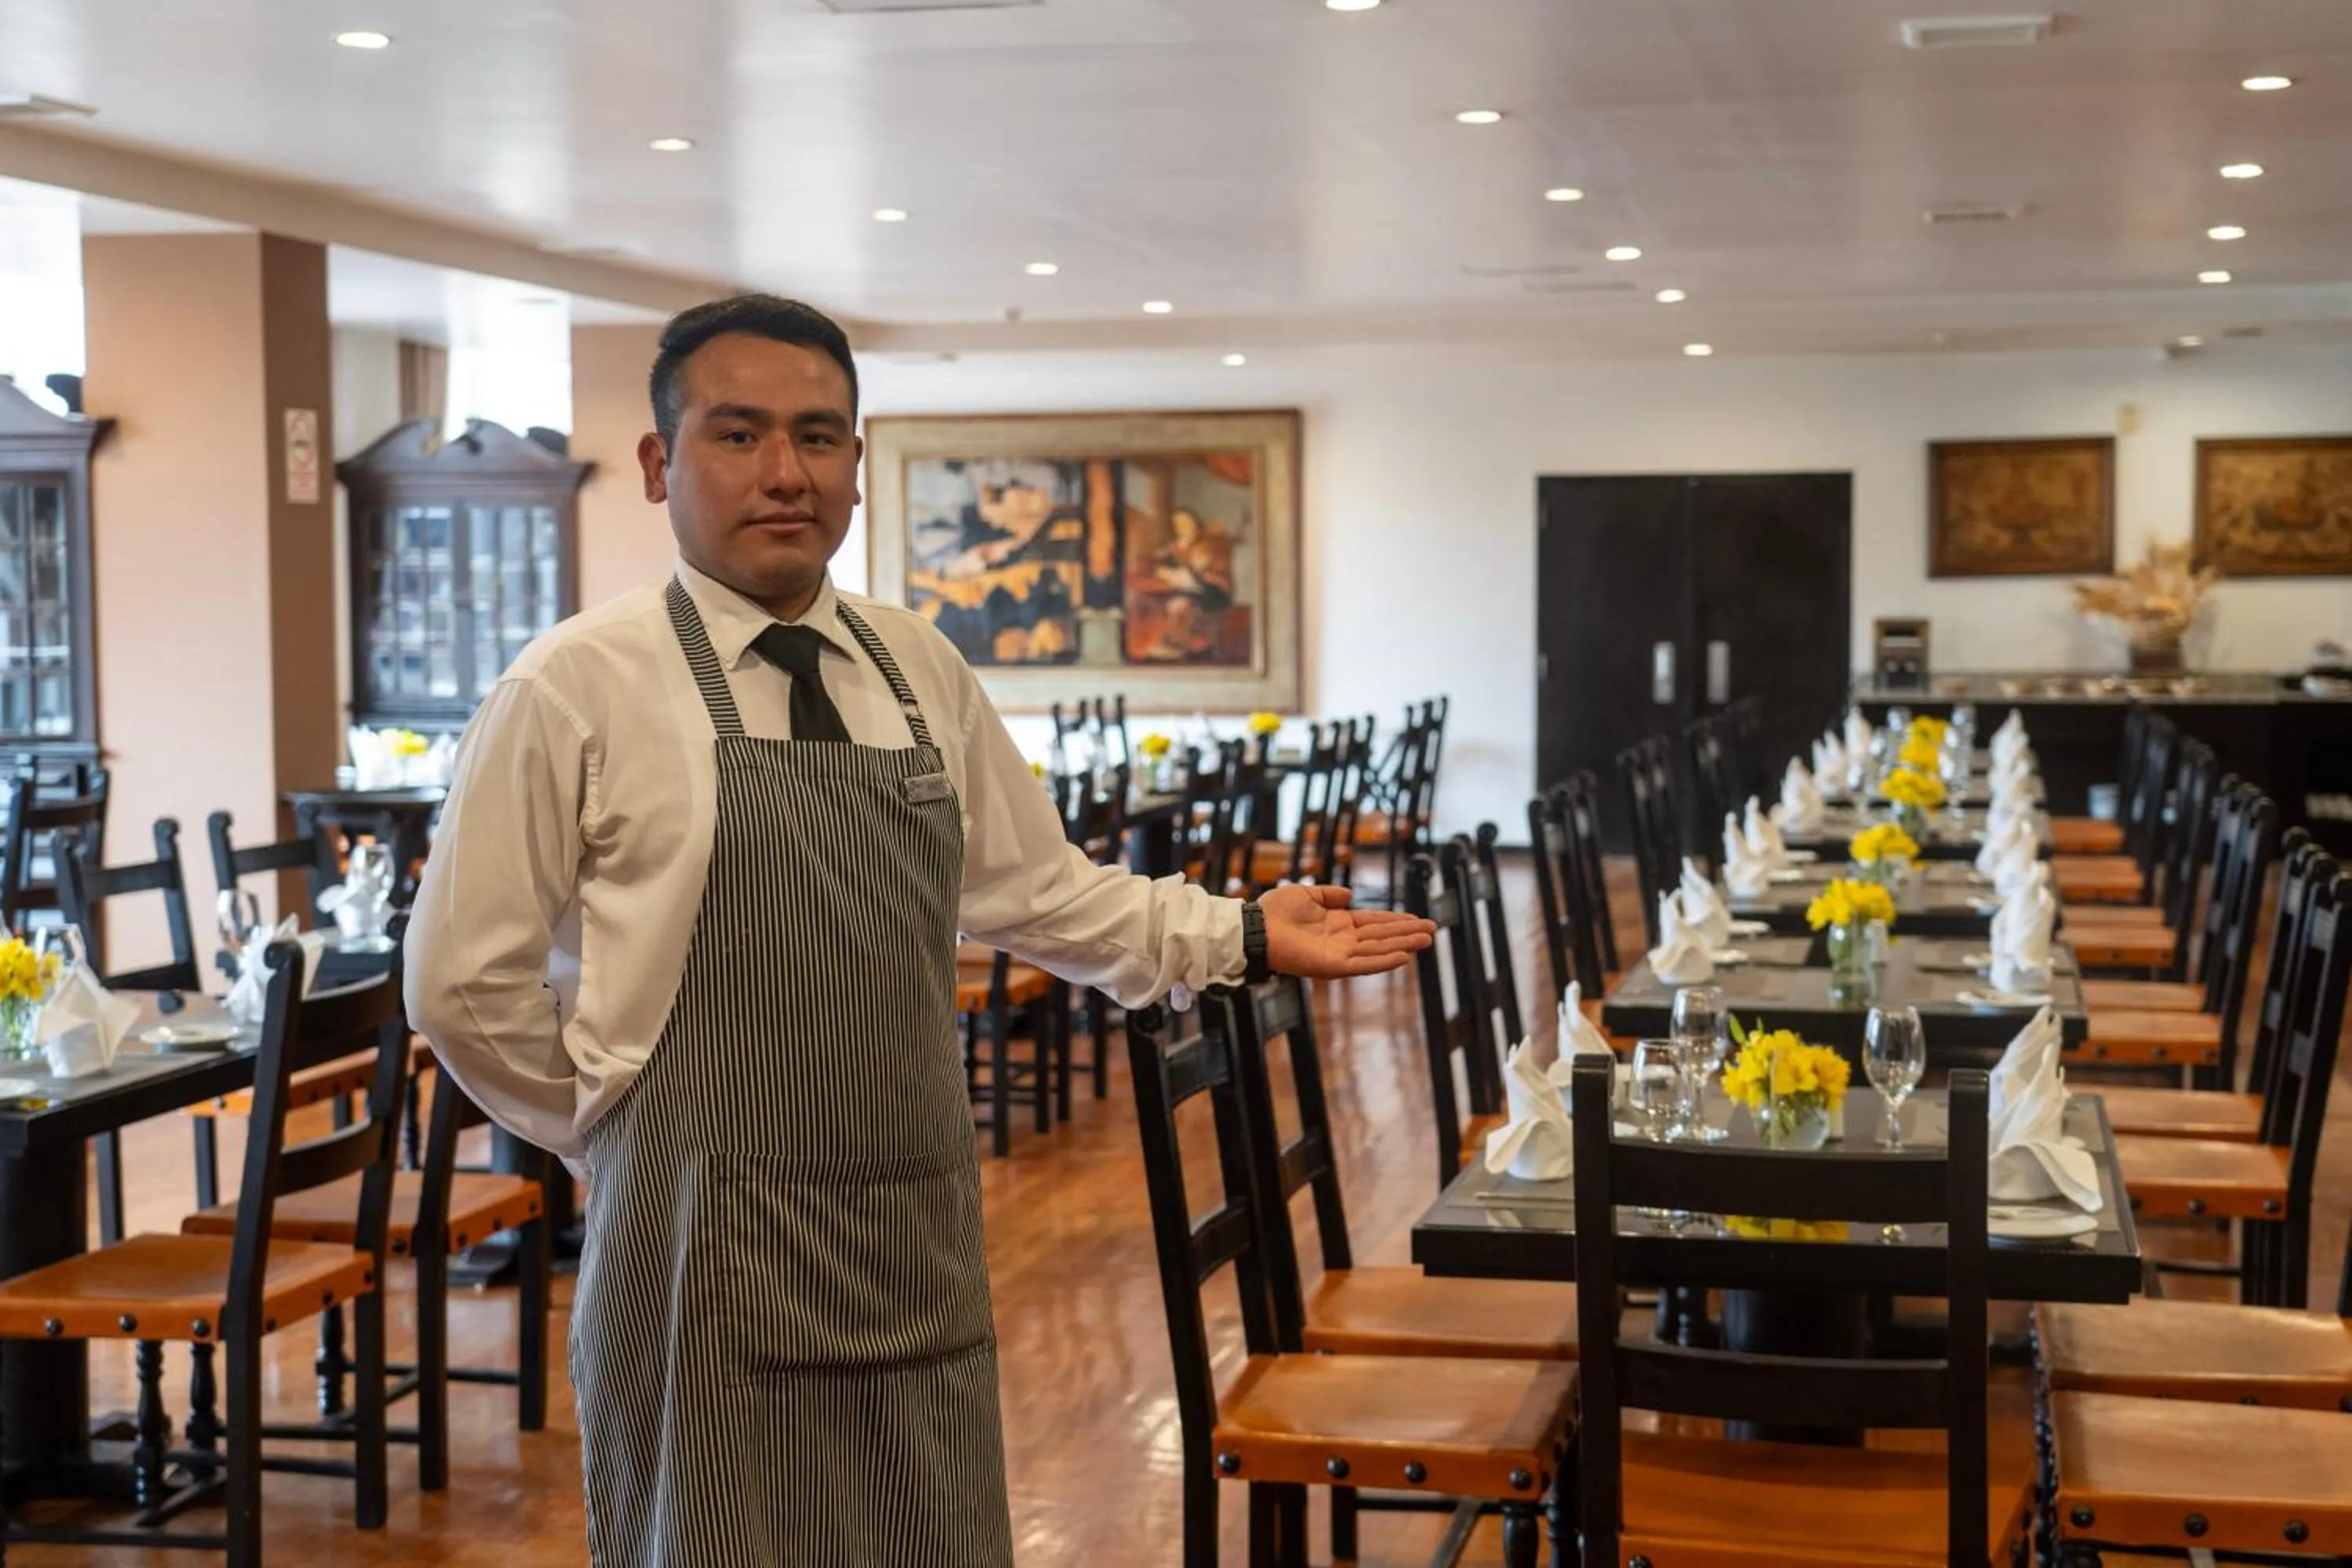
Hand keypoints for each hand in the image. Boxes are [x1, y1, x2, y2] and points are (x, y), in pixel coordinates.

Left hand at [1258, 884, 1435, 979]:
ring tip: (1427, 941)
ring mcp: (1340, 954)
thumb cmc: (1274, 911)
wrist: (1256, 928)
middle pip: (1382, 936)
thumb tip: (1349, 895)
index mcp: (1337, 923)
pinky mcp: (1333, 966)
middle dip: (1407, 932)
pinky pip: (1363, 964)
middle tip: (1433, 929)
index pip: (1374, 922)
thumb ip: (1328, 894)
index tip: (1418, 919)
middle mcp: (1342, 940)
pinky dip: (1383, 961)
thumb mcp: (1306, 893)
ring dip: (1403, 945)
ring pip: (1379, 949)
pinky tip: (1403, 957)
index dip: (1396, 920)